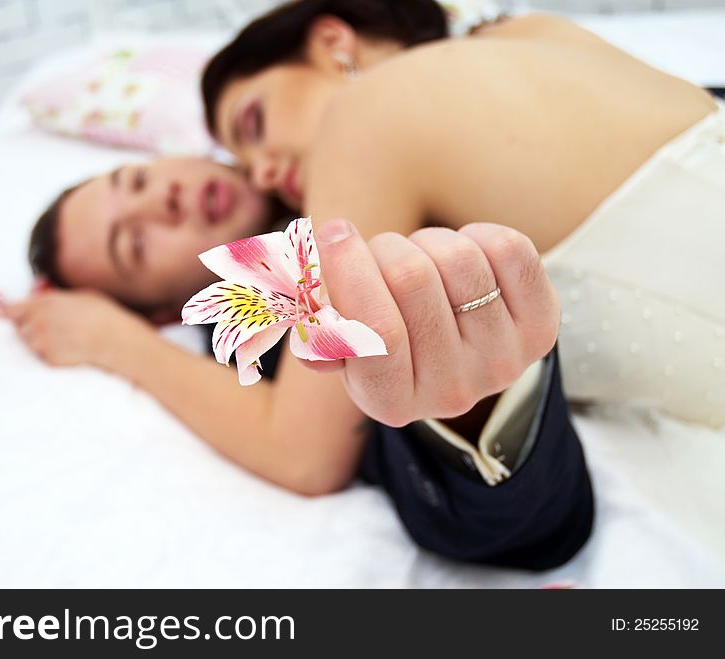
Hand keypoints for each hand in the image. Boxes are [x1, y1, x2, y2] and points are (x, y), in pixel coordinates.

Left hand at [4, 289, 142, 369]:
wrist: (115, 339)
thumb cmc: (102, 314)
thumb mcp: (78, 295)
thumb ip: (54, 298)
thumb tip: (41, 299)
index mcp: (42, 303)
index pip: (10, 310)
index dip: (16, 313)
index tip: (20, 316)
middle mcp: (37, 322)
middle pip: (20, 328)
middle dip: (31, 328)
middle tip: (53, 328)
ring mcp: (41, 342)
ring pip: (31, 344)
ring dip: (41, 342)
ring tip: (65, 339)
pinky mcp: (49, 359)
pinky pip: (44, 356)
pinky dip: (52, 354)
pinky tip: (70, 349)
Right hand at [313, 220, 559, 426]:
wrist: (457, 358)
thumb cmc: (387, 340)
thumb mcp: (341, 343)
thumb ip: (313, 322)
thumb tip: (305, 301)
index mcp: (390, 401)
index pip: (373, 331)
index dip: (349, 271)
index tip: (335, 231)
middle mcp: (451, 392)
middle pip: (411, 280)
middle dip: (385, 247)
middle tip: (379, 250)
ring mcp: (502, 361)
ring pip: (459, 259)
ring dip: (428, 241)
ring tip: (421, 258)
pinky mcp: (541, 326)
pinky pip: (509, 250)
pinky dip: (478, 235)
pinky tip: (465, 254)